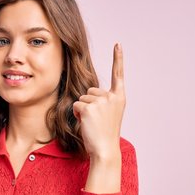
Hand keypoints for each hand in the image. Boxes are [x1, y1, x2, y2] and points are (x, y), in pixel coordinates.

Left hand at [72, 43, 125, 159]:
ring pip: (82, 98)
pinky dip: (77, 114)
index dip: (118, 58)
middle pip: (90, 90)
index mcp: (119, 98)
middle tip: (96, 120)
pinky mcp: (89, 107)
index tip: (118, 44)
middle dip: (88, 103)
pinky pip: (76, 105)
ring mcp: (101, 101)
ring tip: (92, 123)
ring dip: (82, 110)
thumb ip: (103, 102)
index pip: (118, 75)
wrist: (105, 150)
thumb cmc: (104, 135)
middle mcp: (112, 97)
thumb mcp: (108, 114)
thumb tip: (87, 97)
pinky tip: (86, 124)